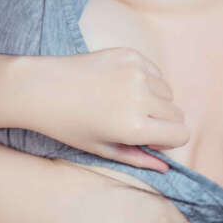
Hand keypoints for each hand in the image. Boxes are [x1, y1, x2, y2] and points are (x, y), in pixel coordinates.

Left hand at [30, 48, 188, 172]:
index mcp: (134, 127)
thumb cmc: (68, 124)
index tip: (148, 139)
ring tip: (125, 101)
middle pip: (177, 113)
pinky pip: (156, 72)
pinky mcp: (131, 54)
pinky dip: (147, 80)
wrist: (40, 87)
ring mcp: (137, 72)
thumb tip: (165, 168)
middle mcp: (140, 98)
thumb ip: (138, 158)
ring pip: (168, 92)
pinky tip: (120, 84)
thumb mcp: (102, 148)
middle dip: (163, 121)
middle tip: (135, 121)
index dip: (168, 140)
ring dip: (156, 99)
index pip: (182, 134)